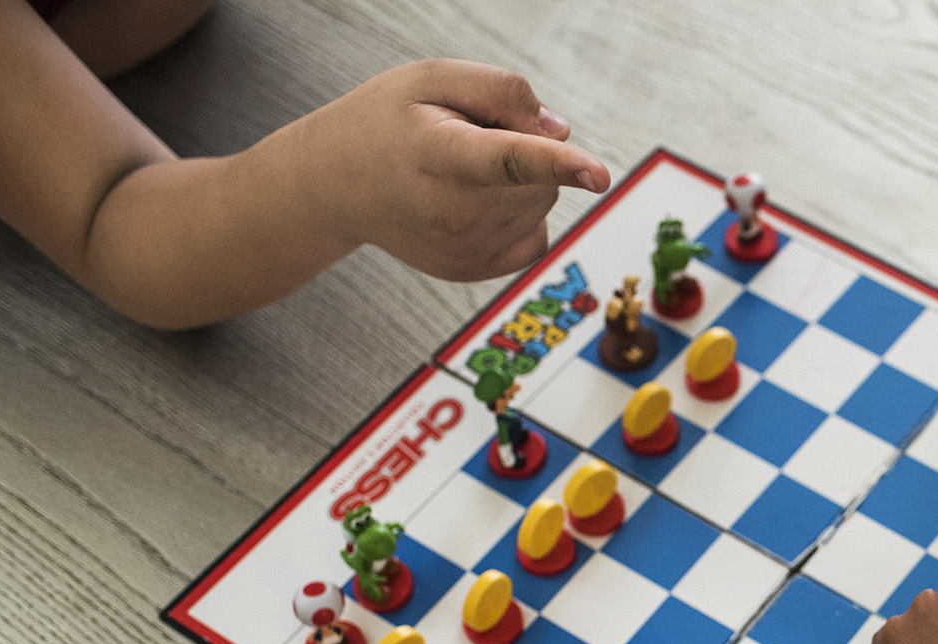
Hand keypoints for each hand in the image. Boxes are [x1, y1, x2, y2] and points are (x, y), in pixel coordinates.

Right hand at [302, 60, 610, 281]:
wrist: (336, 185)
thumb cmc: (388, 121)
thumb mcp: (432, 78)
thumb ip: (502, 90)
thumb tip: (561, 131)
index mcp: (441, 156)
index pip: (509, 159)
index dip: (558, 163)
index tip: (600, 176)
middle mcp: (455, 213)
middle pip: (540, 176)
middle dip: (522, 147)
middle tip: (463, 139)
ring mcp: (466, 250)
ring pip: (542, 204)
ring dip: (519, 181)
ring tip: (458, 169)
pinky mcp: (476, 271)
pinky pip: (537, 234)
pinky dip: (521, 212)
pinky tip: (476, 199)